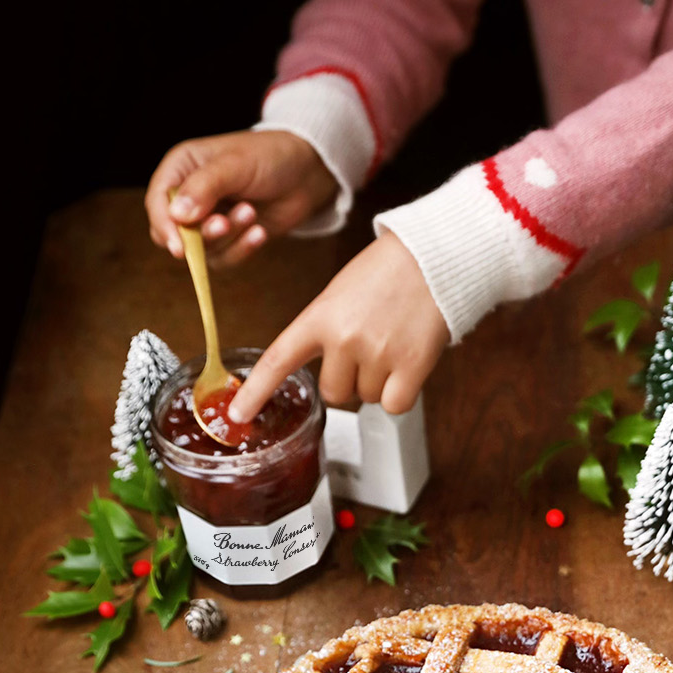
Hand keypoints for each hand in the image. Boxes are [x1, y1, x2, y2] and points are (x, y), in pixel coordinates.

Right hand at [145, 130, 338, 267]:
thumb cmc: (269, 157)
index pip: (157, 202)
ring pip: (203, 250)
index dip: (165, 225)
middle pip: (175, 233)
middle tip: (225, 223)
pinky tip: (260, 232)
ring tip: (252, 212)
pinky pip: (227, 258)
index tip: (180, 248)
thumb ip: (204, 187)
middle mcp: (189, 197)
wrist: (306, 172)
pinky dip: (243, 249)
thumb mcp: (235, 165)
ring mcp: (209, 221)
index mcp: (181, 168)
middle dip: (201, 235)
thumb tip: (176, 215)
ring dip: (229, 237)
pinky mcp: (231, 240)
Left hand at [228, 231, 448, 419]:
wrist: (433, 258)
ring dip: (378, 381)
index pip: (278, 361)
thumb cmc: (386, 273)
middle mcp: (344, 338)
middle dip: (349, 379)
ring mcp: (378, 354)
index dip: (255, 392)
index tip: (238, 415)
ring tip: (392, 344)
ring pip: (365, 398)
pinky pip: (394, 405)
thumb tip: (329, 376)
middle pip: (333, 393)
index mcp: (320, 316)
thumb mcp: (339, 295)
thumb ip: (324, 331)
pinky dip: (401, 393)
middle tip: (368, 347)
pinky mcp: (411, 367)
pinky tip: (407, 364)